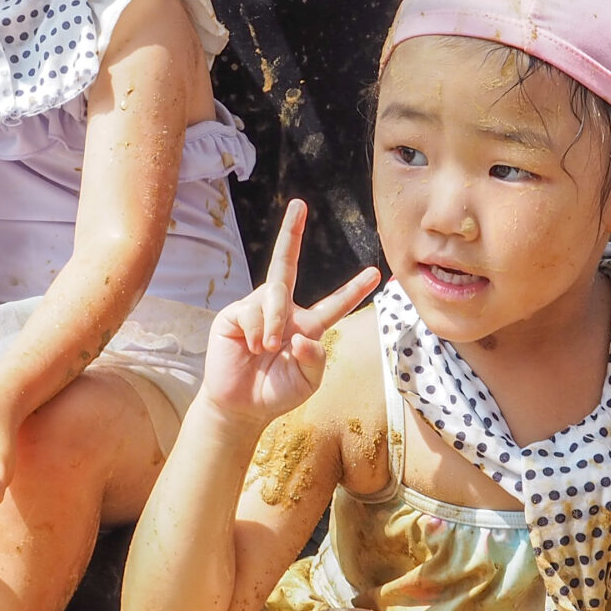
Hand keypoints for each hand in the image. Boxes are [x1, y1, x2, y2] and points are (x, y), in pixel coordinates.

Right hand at [200, 201, 377, 431]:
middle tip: (299, 204)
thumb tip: (300, 333)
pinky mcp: (234, 314)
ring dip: (275, 323)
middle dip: (291, 233)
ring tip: (268, 349)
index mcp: (307, 325)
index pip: (335, 304)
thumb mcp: (307, 380)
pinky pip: (252, 311)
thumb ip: (315, 357)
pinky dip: (257, 332)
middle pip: (288, 265)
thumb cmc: (277, 392)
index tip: (376, 273)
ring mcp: (257, 309)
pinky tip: (251, 347)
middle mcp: (282, 309)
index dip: (354, 289)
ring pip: (274, 294)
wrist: (240, 406)